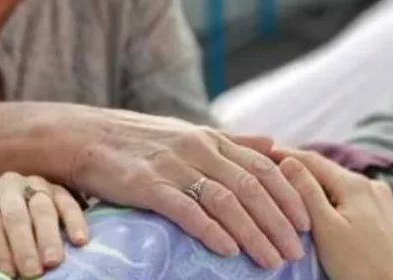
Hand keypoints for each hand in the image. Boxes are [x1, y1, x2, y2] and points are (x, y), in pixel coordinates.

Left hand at [0, 172, 88, 277]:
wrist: (10, 203)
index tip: (6, 272)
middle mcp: (8, 184)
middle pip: (16, 214)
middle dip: (23, 246)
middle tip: (31, 272)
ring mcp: (35, 183)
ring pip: (42, 207)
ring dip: (49, 236)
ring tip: (53, 262)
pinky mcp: (58, 187)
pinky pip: (68, 202)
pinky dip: (75, 221)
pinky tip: (80, 240)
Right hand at [60, 107, 309, 269]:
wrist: (85, 136)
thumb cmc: (140, 139)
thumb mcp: (189, 133)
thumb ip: (232, 141)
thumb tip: (274, 144)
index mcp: (210, 137)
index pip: (261, 165)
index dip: (287, 194)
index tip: (307, 223)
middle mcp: (197, 148)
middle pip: (249, 185)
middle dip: (278, 221)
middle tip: (296, 252)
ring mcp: (173, 165)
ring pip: (225, 199)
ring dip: (253, 232)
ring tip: (271, 260)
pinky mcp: (148, 184)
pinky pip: (186, 208)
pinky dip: (210, 229)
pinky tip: (227, 250)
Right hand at [279, 151, 392, 279]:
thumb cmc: (361, 266)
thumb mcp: (327, 229)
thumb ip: (306, 192)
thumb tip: (288, 160)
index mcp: (354, 183)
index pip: (312, 159)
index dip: (286, 154)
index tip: (263, 152)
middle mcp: (371, 184)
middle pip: (327, 172)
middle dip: (301, 171)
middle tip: (274, 172)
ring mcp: (383, 200)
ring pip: (341, 186)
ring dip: (318, 187)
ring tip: (295, 191)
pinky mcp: (388, 217)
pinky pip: (353, 200)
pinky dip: (335, 200)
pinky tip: (326, 209)